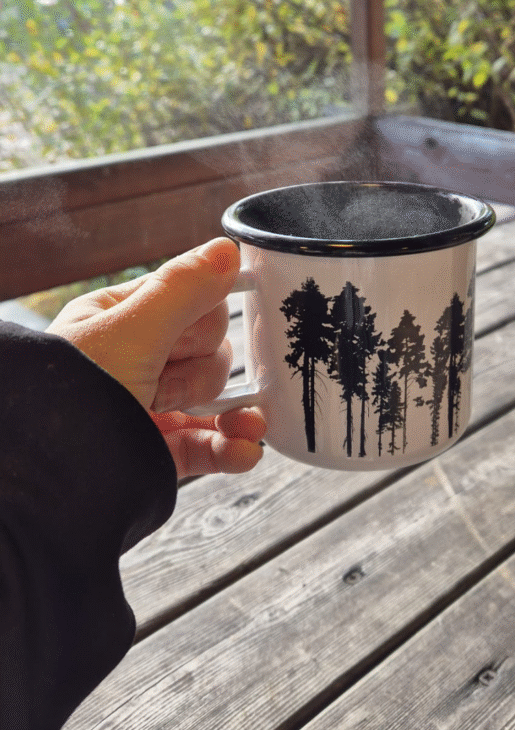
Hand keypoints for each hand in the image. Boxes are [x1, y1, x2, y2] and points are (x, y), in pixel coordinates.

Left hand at [48, 238, 264, 477]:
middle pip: (209, 347)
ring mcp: (148, 407)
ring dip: (225, 409)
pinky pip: (211, 444)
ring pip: (214, 395)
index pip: (190, 296)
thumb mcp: (131, 332)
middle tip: (159, 380)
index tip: (189, 333)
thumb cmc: (75, 397)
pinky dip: (232, 447)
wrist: (54, 480)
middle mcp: (134, 359)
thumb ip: (184, 290)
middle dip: (196, 368)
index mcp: (117, 318)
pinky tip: (246, 449)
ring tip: (199, 418)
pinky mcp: (160, 452)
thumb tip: (227, 249)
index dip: (201, 316)